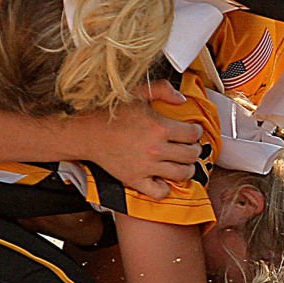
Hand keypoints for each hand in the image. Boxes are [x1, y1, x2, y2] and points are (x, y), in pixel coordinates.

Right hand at [70, 82, 203, 200]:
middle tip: (189, 147)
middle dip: (194, 150)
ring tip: (181, 162)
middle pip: (191, 155)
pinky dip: (165, 188)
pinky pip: (160, 192)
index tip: (192, 132)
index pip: (193, 134)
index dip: (196, 132)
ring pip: (182, 174)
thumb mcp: (138, 93)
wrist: (87, 133)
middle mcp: (155, 149)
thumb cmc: (111, 113)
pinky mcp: (135, 180)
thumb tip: (182, 99)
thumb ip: (163, 90)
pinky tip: (163, 178)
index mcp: (159, 127)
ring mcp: (146, 167)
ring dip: (186, 168)